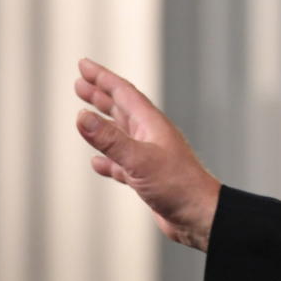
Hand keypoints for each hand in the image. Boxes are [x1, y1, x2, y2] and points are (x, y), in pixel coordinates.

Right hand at [74, 57, 220, 250]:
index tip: (84, 65)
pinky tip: (97, 163)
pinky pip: (122, 163)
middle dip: (100, 94)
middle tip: (79, 82)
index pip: (123, 93)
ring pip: (120, 134)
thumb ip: (110, 140)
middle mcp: (150, 136)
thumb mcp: (139, 160)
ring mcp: (149, 157)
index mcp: (151, 125)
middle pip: (121, 109)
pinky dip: (107, 161)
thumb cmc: (178, 186)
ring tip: (84, 114)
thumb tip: (82, 116)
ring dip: (102, 123)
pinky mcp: (147, 178)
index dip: (102, 78)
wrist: (200, 216)